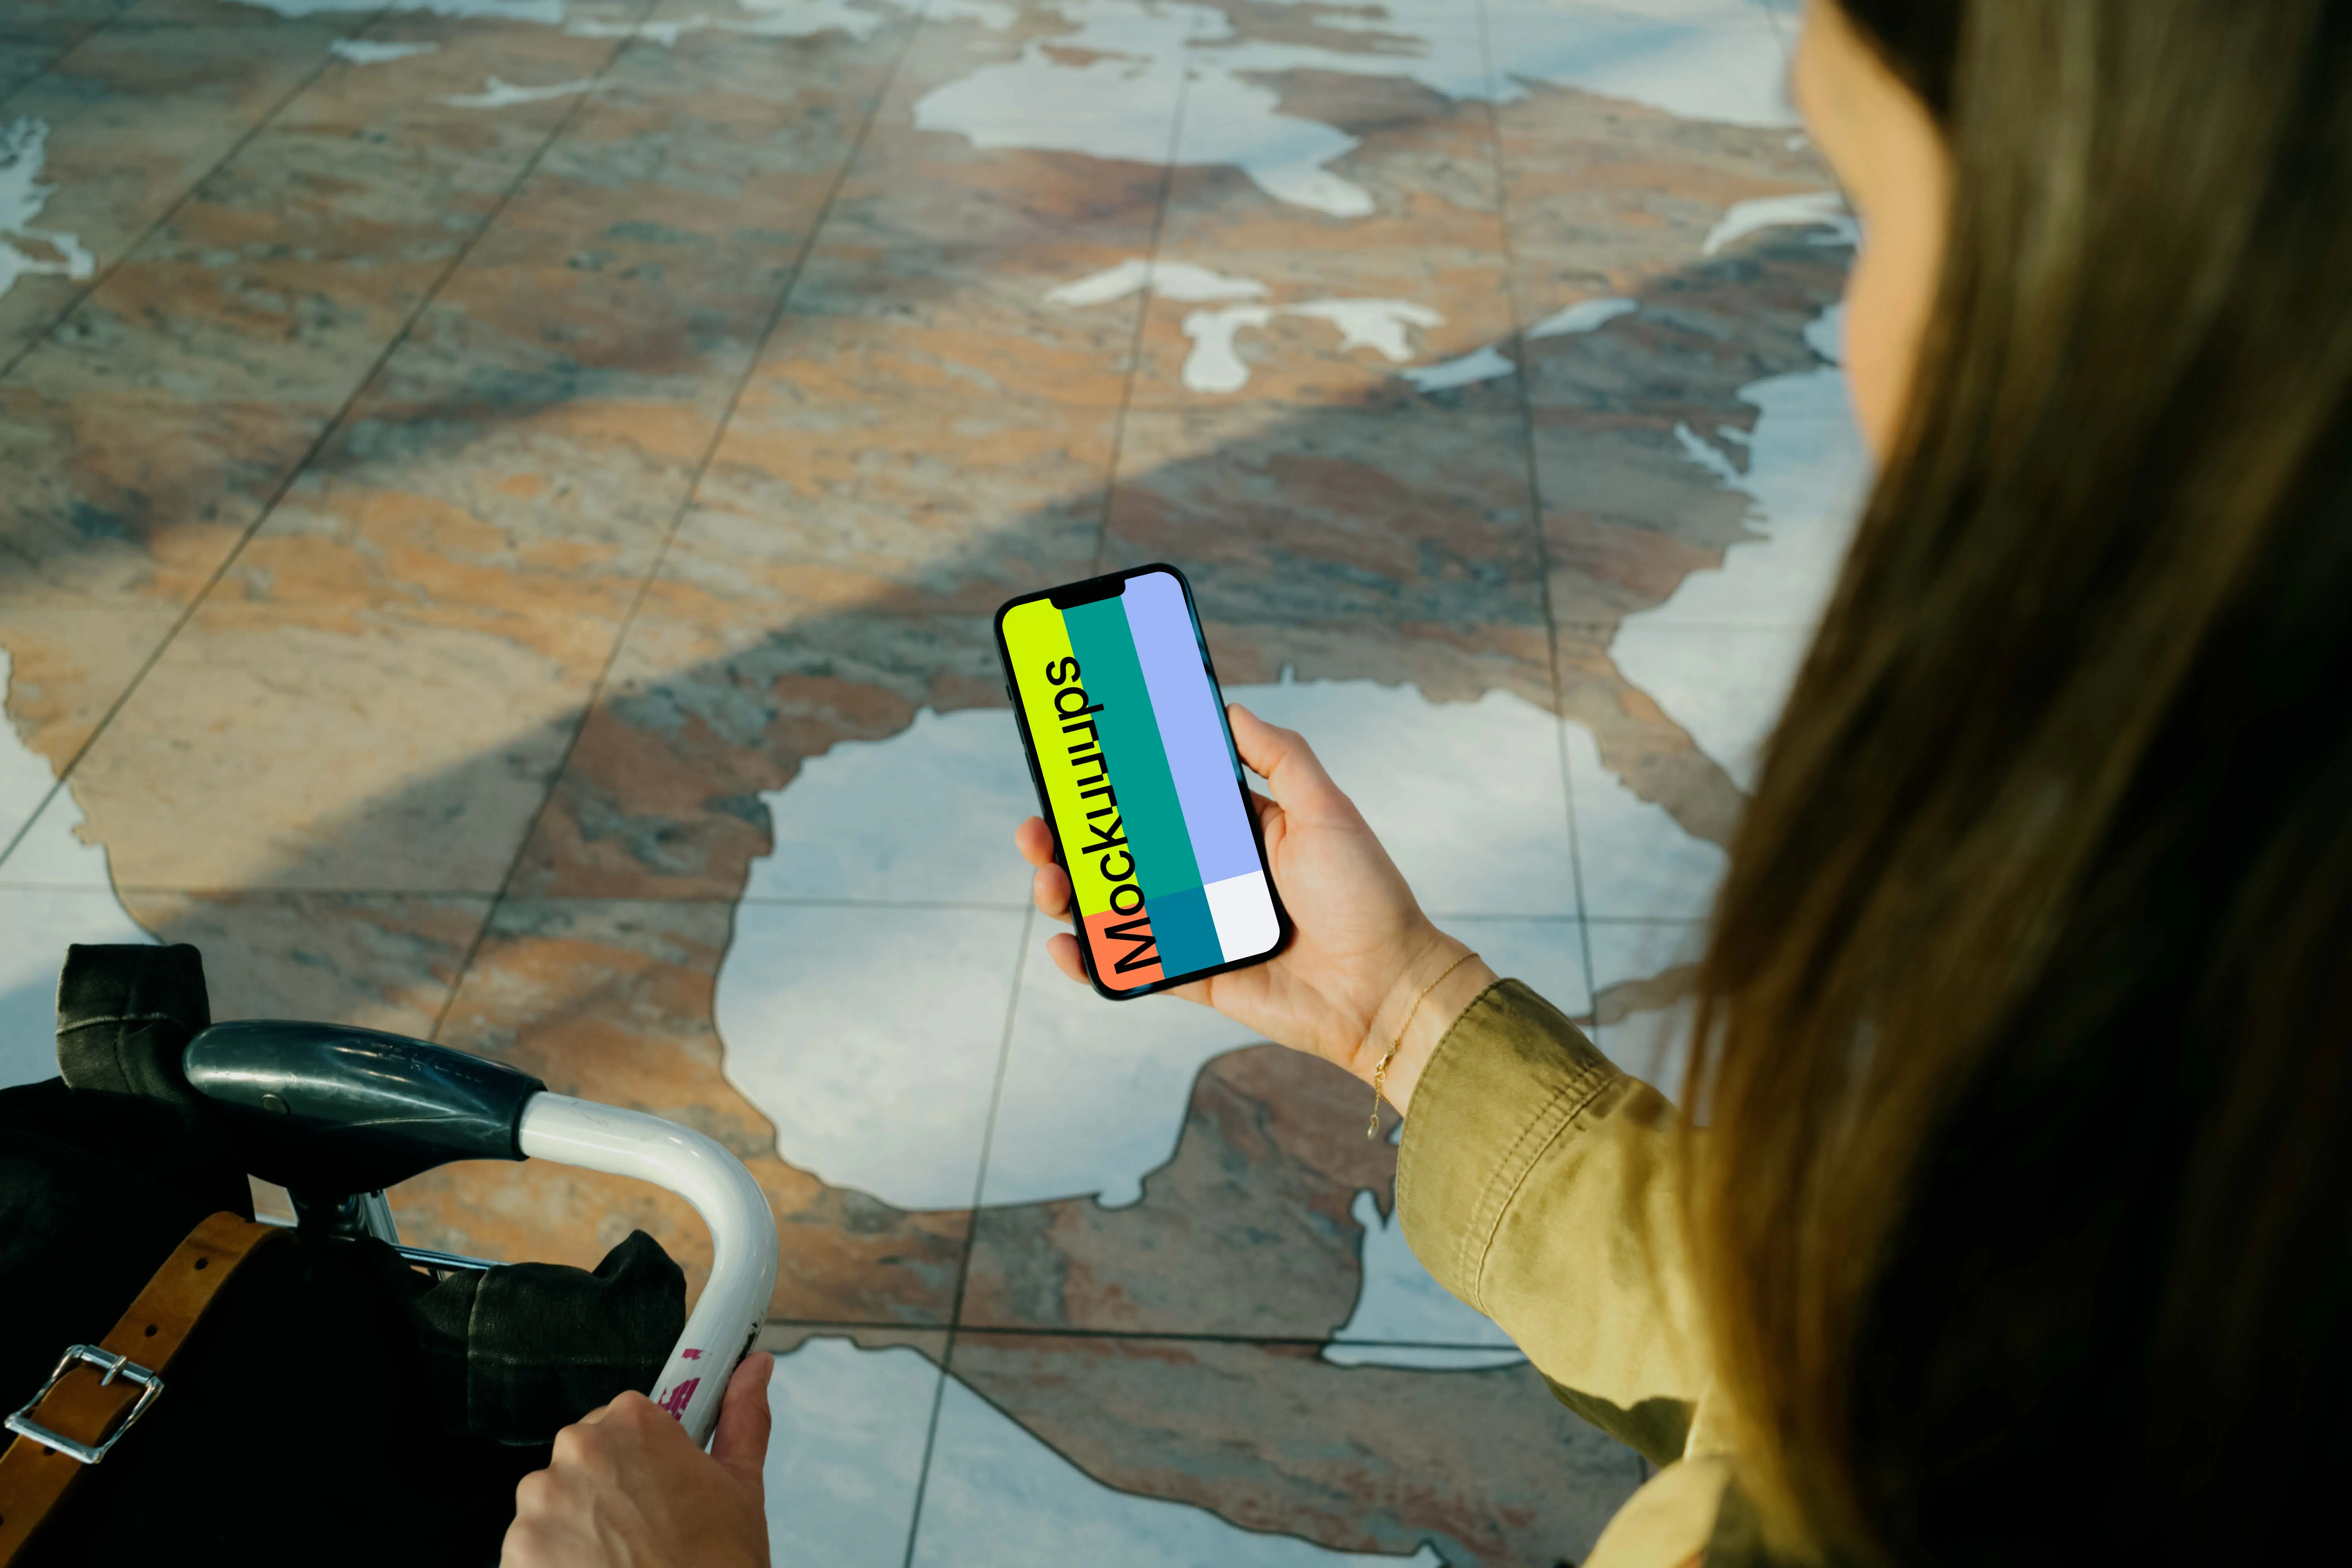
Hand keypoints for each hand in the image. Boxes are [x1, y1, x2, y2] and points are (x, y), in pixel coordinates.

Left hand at [502, 1352, 772, 1567]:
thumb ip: (743, 1419)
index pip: (625, 1417)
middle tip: (645, 1529)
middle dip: (608, 1488)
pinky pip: (532, 1545)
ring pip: (555, 1501)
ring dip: (578, 1524)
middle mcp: (577, 1450)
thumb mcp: (741, 1489)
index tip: (658, 1485)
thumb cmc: (716, 1564)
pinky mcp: (515, 1550)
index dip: (645, 1455)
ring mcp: (540, 1502)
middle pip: (586, 1457)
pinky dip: (554, 1561)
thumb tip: (754, 1367)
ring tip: (620, 1559)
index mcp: (632, 1423)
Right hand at [1016, 704, 1494, 1112]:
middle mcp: (1212, 878)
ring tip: (1047, 880)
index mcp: (1239, 832)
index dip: (1118, 786)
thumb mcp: (1327, 811)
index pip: (1163, 800)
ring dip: (1073, 892)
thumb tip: (1230, 707)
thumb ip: (1281, 756)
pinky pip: (1135, 966)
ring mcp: (1200, 928)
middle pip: (1126, 853)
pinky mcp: (1198, 976)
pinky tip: (1066, 942)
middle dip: (1075, 839)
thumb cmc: (1365, 897)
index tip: (1077, 765)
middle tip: (1039, 825)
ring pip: (1119, 906)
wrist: (1387, 988)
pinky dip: (1095, 958)